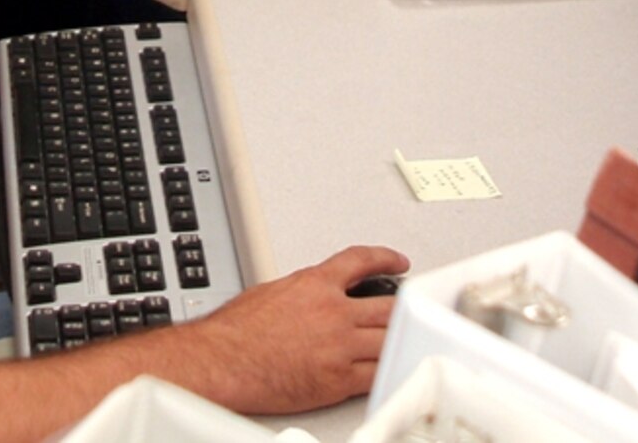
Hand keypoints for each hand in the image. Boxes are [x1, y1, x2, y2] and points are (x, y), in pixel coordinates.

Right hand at [189, 246, 406, 415]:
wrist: (224, 362)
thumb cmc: (235, 331)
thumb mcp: (271, 292)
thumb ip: (303, 292)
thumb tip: (313, 297)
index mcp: (314, 284)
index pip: (360, 261)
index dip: (384, 258)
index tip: (396, 262)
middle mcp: (332, 312)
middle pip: (388, 304)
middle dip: (404, 306)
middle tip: (413, 307)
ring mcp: (339, 346)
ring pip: (389, 338)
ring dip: (400, 339)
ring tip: (407, 338)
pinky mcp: (338, 380)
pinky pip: (377, 373)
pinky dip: (388, 370)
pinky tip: (390, 368)